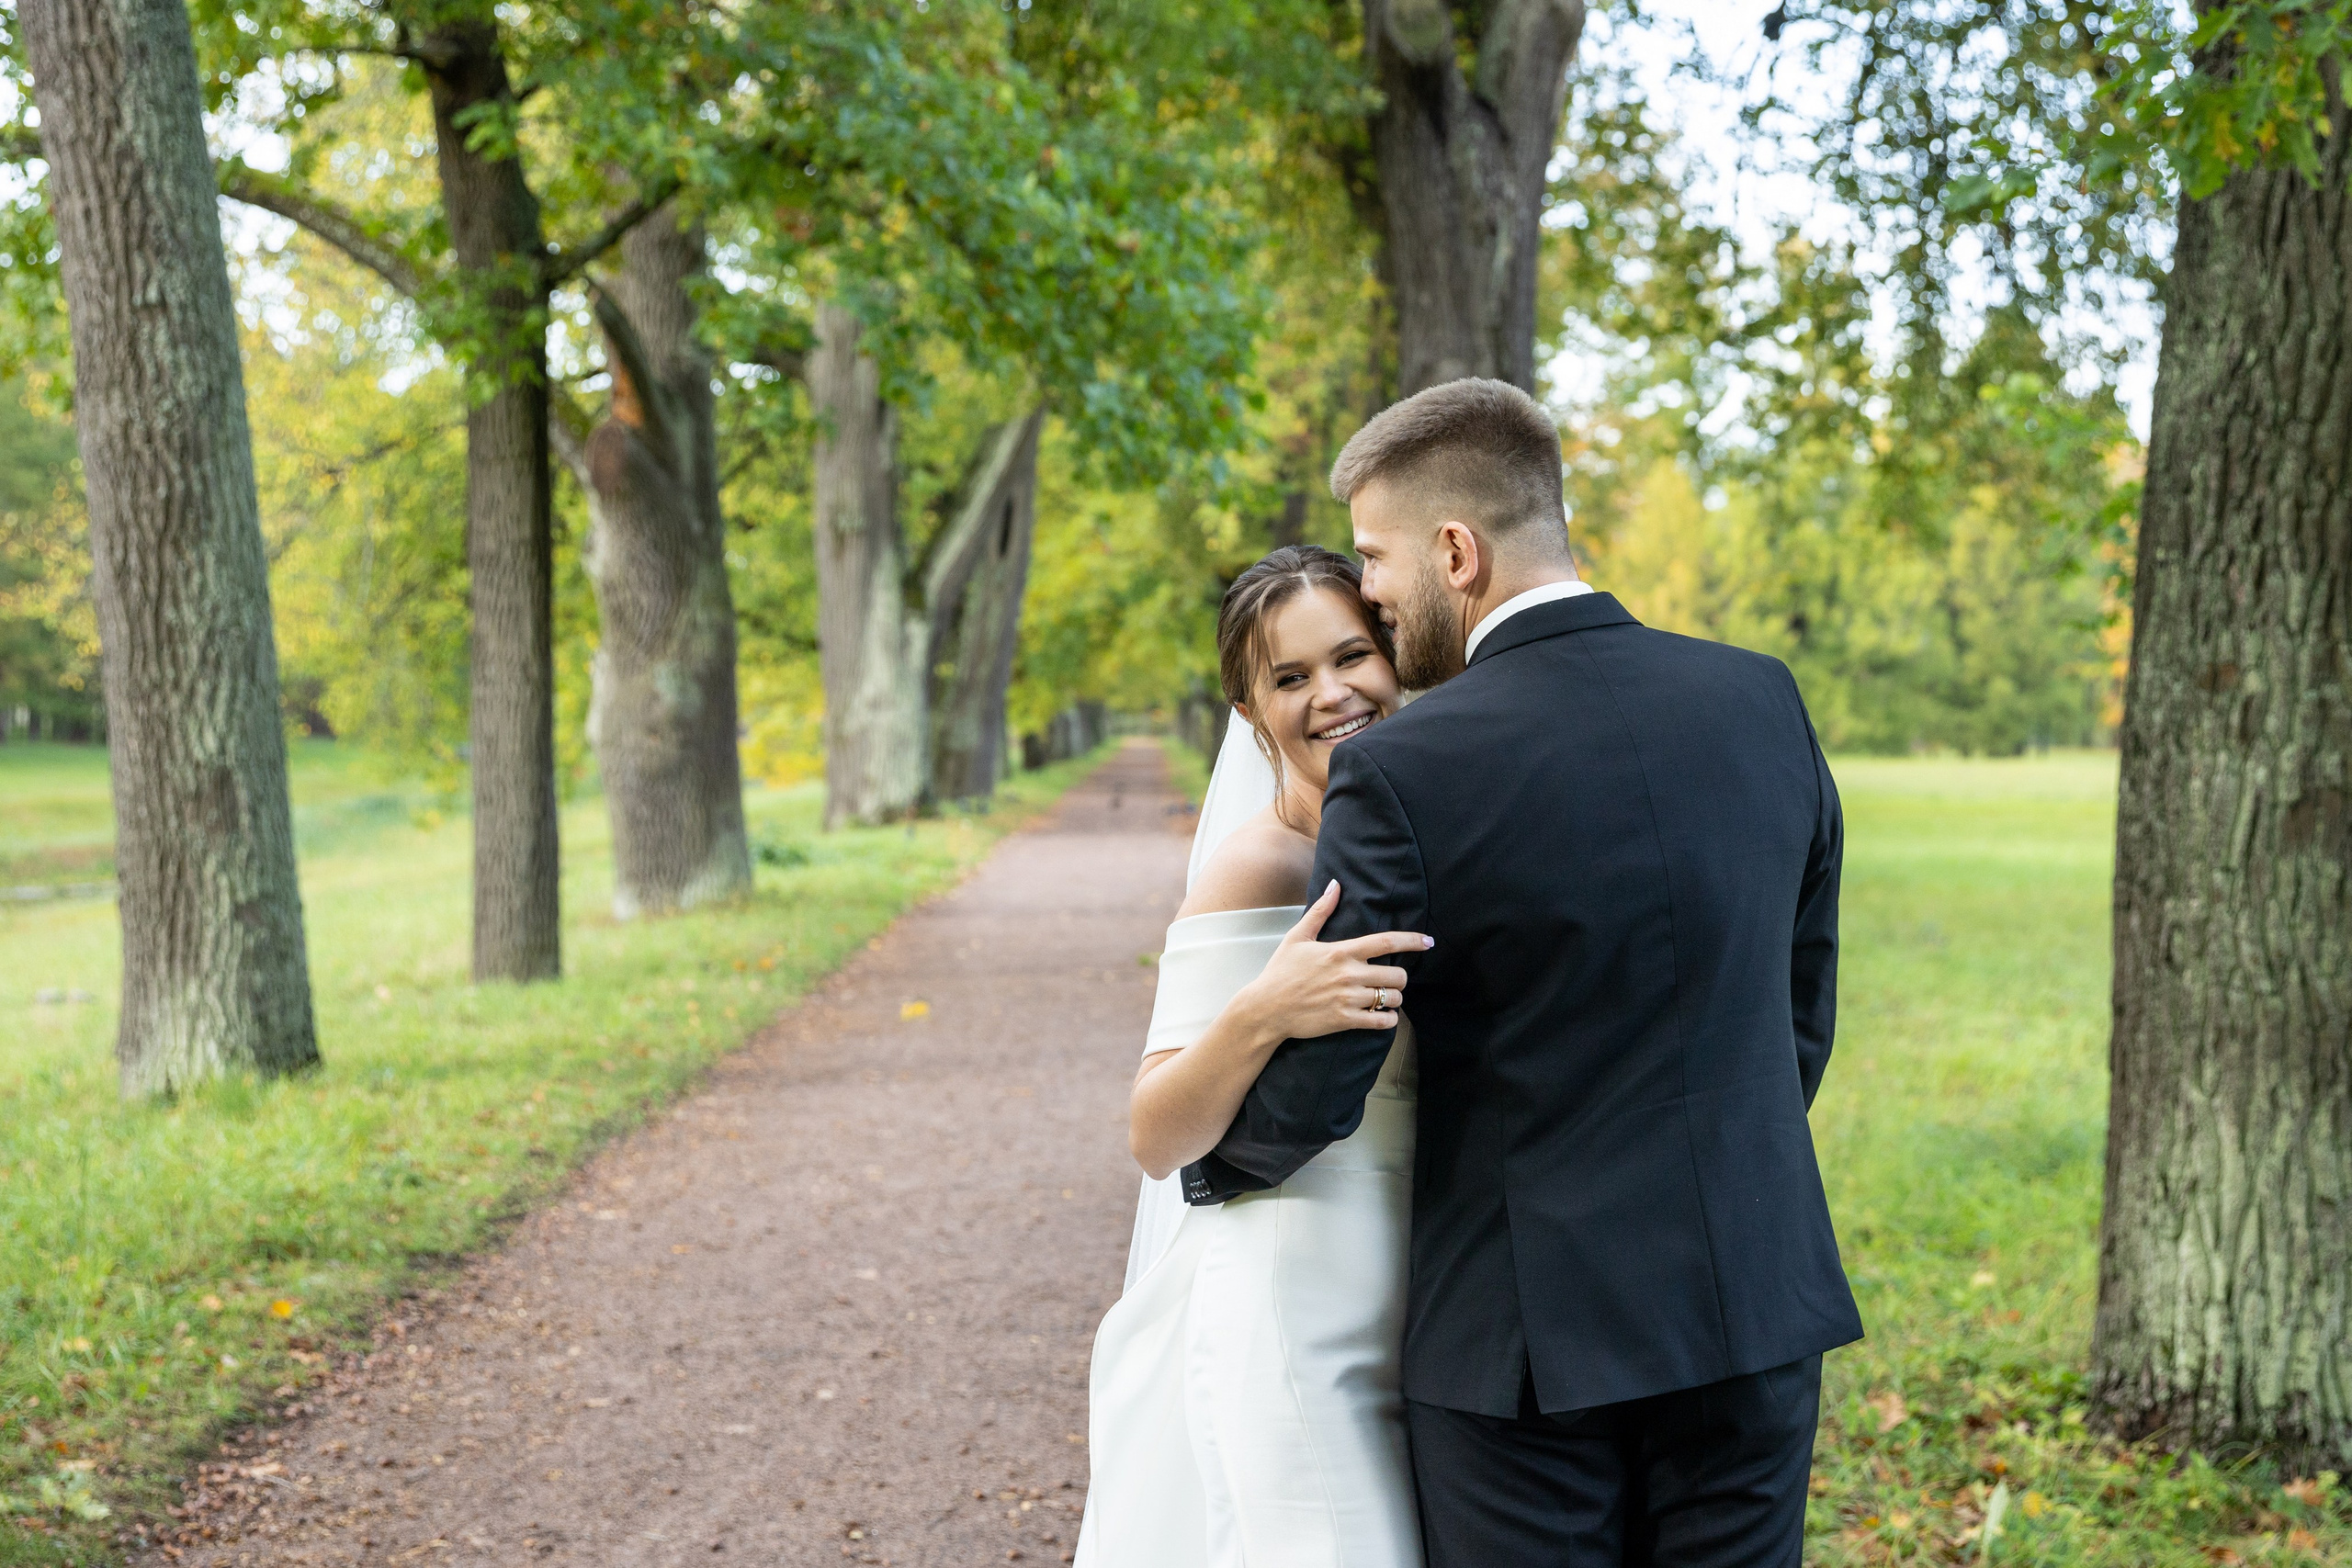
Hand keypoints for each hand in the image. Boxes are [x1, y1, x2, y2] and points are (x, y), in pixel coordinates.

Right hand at [1240, 880, 1432, 1040]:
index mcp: (1341, 951)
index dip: (1412, 941)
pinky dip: (1388, 1020)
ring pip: (1392, 999)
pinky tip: (1384, 1016)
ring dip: (1394, 999)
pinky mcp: (1344, 1020)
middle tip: (1392, 981)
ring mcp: (1348, 998)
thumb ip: (1321, 911)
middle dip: (1400, 978)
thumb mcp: (1297, 937)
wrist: (1266, 1008)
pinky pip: (1381, 1022)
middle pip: (1396, 975)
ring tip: (1386, 999)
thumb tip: (1335, 884)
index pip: (1386, 942)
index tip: (1428, 942)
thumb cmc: (1280, 971)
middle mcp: (1348, 974)